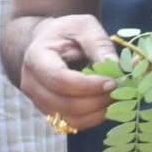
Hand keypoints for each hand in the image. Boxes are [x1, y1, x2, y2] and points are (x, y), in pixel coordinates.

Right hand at [20, 16, 117, 130]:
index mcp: (36, 58)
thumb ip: (100, 45)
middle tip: (120, 90)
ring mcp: (38, 102)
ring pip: (70, 119)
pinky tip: (106, 104)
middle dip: (97, 101)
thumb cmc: (66, 33)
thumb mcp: (84, 27)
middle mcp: (31, 84)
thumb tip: (118, 69)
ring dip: (97, 113)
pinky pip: (73, 124)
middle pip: (65, 105)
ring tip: (115, 97)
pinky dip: (93, 118)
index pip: (60, 80)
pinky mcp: (50, 113)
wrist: (47, 43)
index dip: (88, 86)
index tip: (113, 82)